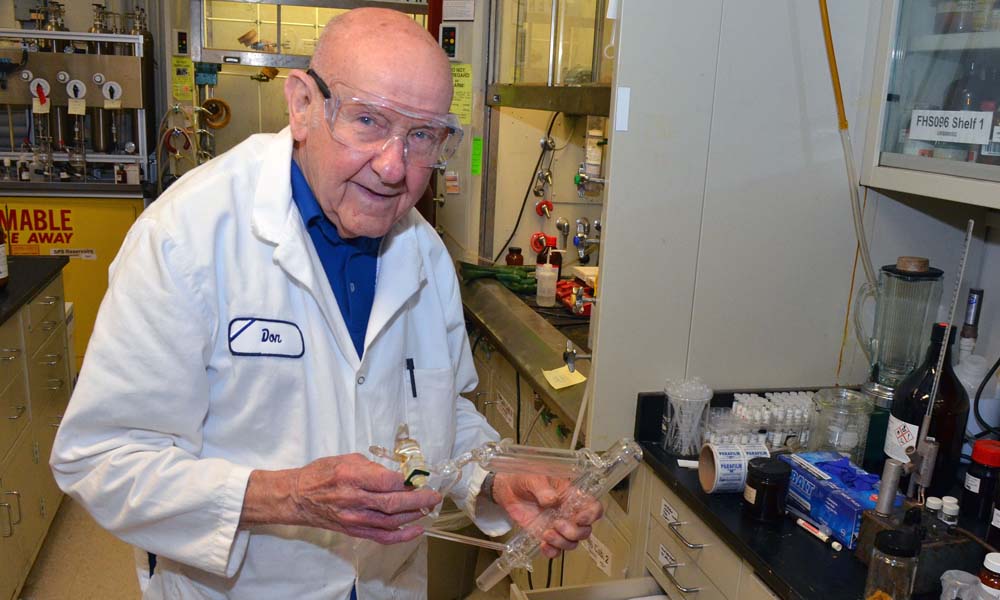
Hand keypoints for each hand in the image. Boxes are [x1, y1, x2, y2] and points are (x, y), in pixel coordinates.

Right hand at [242, 453, 440, 544]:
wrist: (297, 497)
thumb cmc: (321, 473)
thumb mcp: (346, 458)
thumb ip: (372, 466)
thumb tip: (397, 474)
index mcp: (351, 476)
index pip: (387, 481)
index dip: (407, 481)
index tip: (419, 477)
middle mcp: (353, 499)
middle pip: (393, 503)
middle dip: (419, 500)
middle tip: (434, 495)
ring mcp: (354, 518)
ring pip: (391, 521)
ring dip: (414, 516)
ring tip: (428, 508)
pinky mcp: (353, 530)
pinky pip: (381, 537)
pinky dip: (401, 536)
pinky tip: (416, 530)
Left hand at [491, 473, 602, 558]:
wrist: (508, 488)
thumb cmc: (525, 477)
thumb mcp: (534, 477)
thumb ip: (543, 488)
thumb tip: (552, 500)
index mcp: (572, 496)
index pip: (593, 507)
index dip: (592, 516)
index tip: (579, 519)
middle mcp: (569, 513)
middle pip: (585, 531)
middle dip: (573, 532)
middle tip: (557, 524)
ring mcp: (558, 526)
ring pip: (572, 543)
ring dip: (562, 542)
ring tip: (546, 534)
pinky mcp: (545, 536)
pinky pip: (556, 551)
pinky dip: (552, 551)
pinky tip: (543, 545)